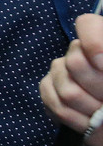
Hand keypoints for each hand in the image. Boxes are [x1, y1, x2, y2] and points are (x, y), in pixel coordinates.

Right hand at [40, 13, 102, 142]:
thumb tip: (99, 58)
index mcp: (101, 39)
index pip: (88, 24)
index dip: (93, 42)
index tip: (102, 64)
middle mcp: (79, 50)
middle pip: (75, 62)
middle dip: (97, 88)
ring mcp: (60, 69)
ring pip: (67, 90)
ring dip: (91, 108)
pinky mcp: (48, 88)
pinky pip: (55, 104)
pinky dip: (77, 119)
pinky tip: (89, 121)